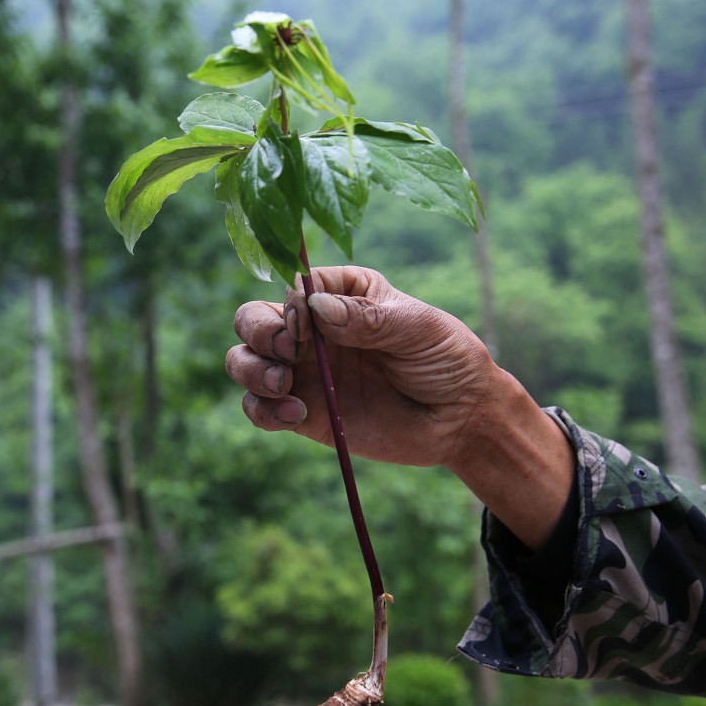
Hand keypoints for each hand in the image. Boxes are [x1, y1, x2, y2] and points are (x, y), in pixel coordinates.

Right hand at [227, 266, 493, 468]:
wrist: (462, 419)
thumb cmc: (446, 360)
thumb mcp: (418, 328)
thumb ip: (368, 317)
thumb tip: (316, 307)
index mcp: (341, 294)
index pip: (294, 286)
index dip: (292, 303)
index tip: (309, 324)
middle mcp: (313, 330)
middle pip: (253, 319)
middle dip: (258, 332)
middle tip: (287, 352)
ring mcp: (304, 372)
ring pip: (244, 361)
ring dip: (250, 370)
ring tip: (284, 385)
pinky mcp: (303, 414)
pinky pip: (259, 409)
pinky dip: (263, 411)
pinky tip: (296, 415)